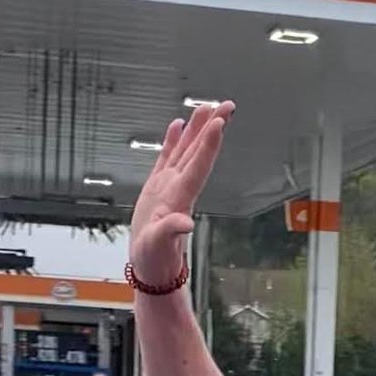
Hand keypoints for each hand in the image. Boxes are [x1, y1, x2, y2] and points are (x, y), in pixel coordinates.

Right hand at [129, 100, 235, 286]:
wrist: (151, 270)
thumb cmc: (155, 261)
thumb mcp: (158, 246)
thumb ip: (171, 232)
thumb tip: (185, 223)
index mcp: (179, 199)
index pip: (197, 166)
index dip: (208, 144)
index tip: (220, 122)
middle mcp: (178, 189)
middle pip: (198, 152)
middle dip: (211, 128)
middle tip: (225, 104)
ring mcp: (169, 187)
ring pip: (185, 150)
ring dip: (196, 129)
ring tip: (205, 106)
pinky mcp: (158, 189)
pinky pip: (168, 158)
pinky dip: (173, 141)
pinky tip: (177, 126)